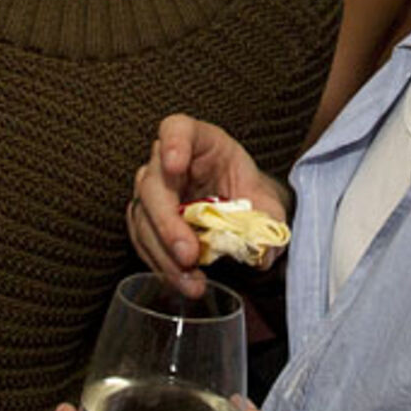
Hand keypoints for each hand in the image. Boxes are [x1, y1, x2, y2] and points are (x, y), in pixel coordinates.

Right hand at [130, 114, 290, 297]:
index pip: (177, 129)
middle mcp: (165, 161)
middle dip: (167, 223)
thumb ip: (268, 222)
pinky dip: (161, 265)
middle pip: (152, 184)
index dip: (172, 143)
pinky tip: (183, 282)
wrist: (239, 206)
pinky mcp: (145, 219)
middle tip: (188, 254)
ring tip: (192, 282)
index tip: (175, 164)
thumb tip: (261, 253)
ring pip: (142, 219)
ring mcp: (151, 190)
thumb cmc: (248, 192)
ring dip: (164, 255)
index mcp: (198, 140)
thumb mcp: (267, 201)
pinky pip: (142, 241)